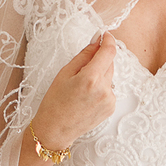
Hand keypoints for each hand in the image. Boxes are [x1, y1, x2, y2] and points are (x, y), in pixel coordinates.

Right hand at [29, 34, 116, 152]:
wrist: (55, 130)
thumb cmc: (55, 101)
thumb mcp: (65, 73)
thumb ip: (84, 55)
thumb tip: (97, 41)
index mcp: (91, 79)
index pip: (109, 52)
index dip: (108, 40)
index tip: (105, 35)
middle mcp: (104, 90)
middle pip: (109, 63)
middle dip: (99, 60)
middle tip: (81, 68)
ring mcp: (109, 100)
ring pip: (109, 76)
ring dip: (99, 75)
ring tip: (81, 87)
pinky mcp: (111, 108)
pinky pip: (109, 89)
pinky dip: (100, 87)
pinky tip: (86, 97)